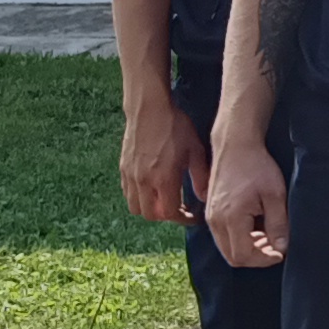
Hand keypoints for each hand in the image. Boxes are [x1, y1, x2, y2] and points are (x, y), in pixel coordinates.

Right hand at [119, 101, 208, 228]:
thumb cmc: (175, 127)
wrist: (149, 109)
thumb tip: (205, 197)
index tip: (192, 217)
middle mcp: (143, 181)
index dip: (183, 219)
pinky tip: (151, 188)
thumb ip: (201, 177)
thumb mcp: (195, 150)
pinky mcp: (123, 168)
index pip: (169, 213)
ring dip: (151, 209)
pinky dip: (139, 198)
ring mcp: (130, 175)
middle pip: (150, 215)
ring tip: (165, 200)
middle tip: (180, 209)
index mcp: (163, 179)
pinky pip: (127, 193)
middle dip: (166, 217)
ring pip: (136, 207)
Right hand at [201, 133, 288, 268]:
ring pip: (227, 248)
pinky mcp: (211, 212)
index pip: (242, 256)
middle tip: (276, 247)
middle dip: (255, 258)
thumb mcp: (274, 195)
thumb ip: (278, 224)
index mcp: (230, 218)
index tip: (280, 254)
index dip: (263, 260)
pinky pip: (223, 236)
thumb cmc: (257, 166)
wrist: (235, 146)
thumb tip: (281, 248)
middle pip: (232, 257)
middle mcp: (215, 221)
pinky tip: (257, 226)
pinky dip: (240, 239)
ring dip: (248, 248)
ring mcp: (210, 217)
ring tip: (269, 236)